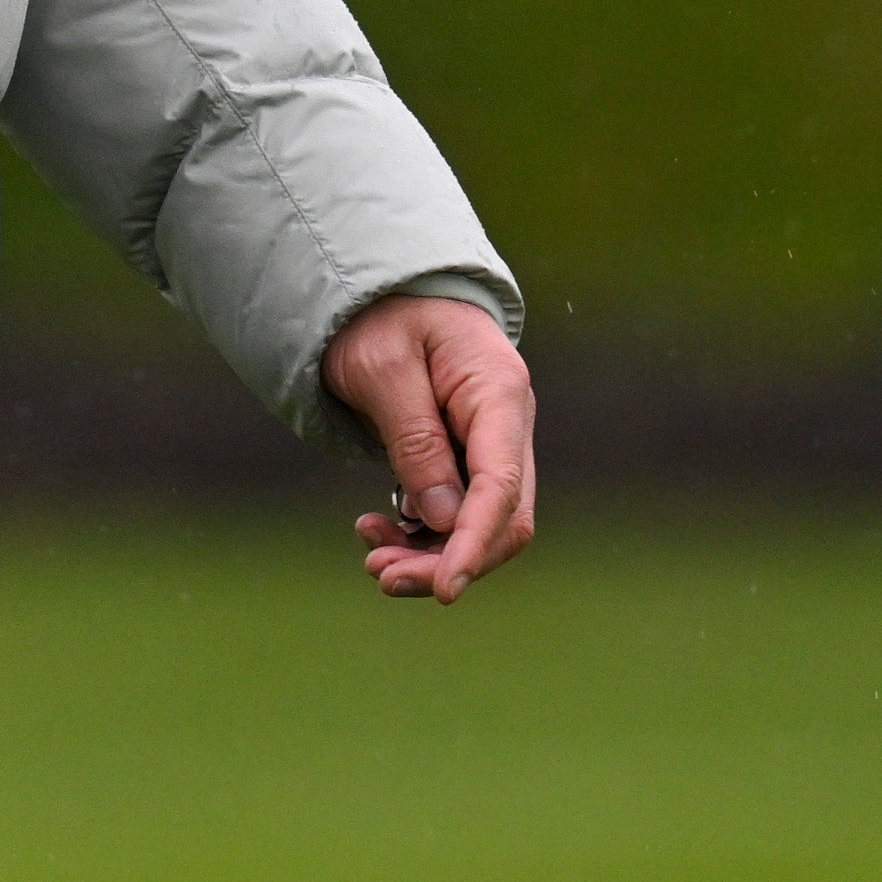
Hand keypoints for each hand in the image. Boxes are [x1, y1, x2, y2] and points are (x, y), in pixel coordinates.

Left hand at [325, 292, 537, 602]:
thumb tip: (443, 520)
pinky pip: (458, 514)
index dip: (475, 543)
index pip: (500, 485)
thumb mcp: (383, 369)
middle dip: (446, 559)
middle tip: (381, 575)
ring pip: (480, 525)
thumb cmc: (381, 318)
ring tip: (373, 558)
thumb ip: (415, 441)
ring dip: (430, 554)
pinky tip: (379, 530)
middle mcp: (508, 425)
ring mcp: (492, 445)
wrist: (382, 292)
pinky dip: (422, 535)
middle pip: (501, 518)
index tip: (446, 589)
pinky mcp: (469, 460)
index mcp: (499, 392)